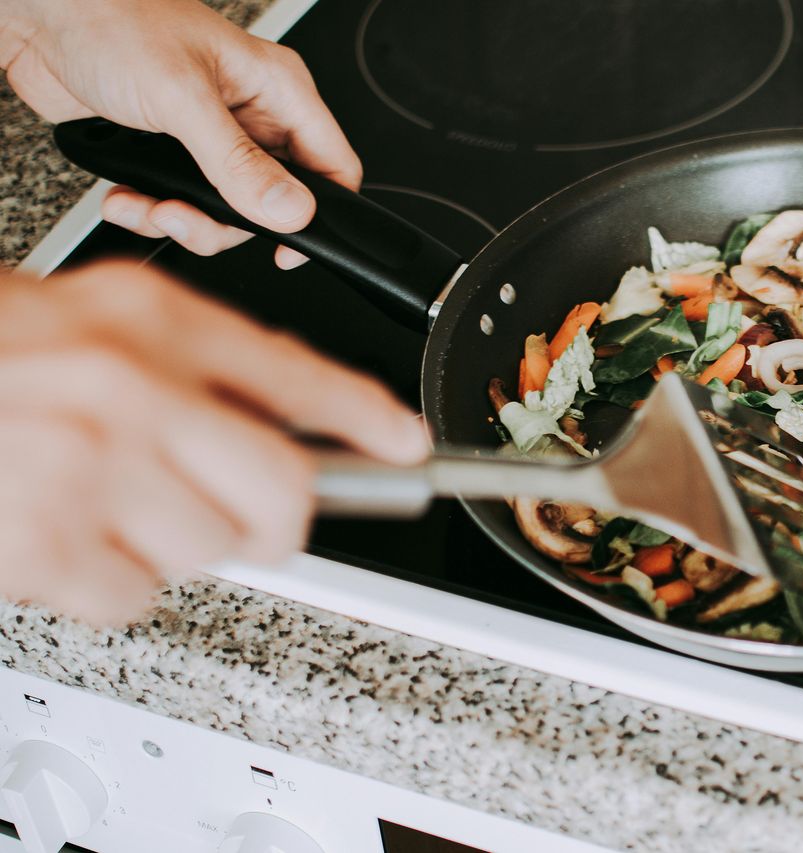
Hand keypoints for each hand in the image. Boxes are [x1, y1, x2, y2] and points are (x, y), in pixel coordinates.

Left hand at [0, 0, 359, 267]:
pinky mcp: (170, 152)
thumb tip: (290, 211)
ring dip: (180, 221)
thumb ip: (238, 162)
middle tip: (186, 219)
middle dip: (224, 223)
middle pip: (271, 203)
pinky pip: (178, 203)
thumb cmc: (110, 18)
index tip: (288, 249)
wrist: (37, 15)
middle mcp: (250, 115)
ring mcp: (210, 136)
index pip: (331, 165)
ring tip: (146, 207)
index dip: (319, 214)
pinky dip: (149, 211)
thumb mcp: (183, 98)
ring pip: (223, 212)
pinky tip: (125, 196)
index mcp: (278, 89)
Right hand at [0, 261, 427, 624]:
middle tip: (253, 519)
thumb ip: (201, 368)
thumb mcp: (105, 323)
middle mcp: (129, 387)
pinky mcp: (46, 540)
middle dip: (281, 520)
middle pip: (282, 490)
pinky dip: (115, 583)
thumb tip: (293, 434)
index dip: (366, 415)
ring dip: (180, 546)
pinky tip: (72, 533)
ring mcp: (88, 466)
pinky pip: (138, 596)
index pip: (296, 373)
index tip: (409, 446)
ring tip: (117, 505)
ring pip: (214, 551)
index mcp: (151, 320)